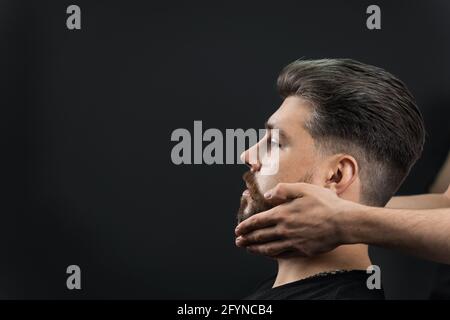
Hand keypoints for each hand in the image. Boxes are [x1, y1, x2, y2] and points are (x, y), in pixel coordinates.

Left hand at [234, 183, 362, 257]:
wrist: (343, 222)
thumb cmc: (325, 203)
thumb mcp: (303, 189)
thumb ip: (283, 190)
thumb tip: (266, 195)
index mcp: (282, 213)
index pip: (258, 221)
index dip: (246, 226)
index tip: (238, 229)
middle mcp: (284, 229)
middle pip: (260, 236)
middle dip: (246, 239)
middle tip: (238, 241)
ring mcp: (293, 242)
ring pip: (269, 248)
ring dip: (256, 249)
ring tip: (248, 249)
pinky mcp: (302, 250)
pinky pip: (282, 254)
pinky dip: (272, 255)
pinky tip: (268, 254)